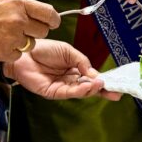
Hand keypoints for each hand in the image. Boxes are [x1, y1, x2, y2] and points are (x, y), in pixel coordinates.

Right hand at [0, 0, 59, 61]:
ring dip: (23, 42)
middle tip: (23, 29)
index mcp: (19, 3)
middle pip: (43, 31)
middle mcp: (18, 20)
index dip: (53, 20)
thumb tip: (41, 12)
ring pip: (32, 44)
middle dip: (36, 31)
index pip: (49, 13)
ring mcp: (12, 37)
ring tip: (7, 35)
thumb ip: (23, 4)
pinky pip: (19, 55)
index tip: (52, 22)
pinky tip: (0, 43)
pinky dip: (12, 52)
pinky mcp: (5, 52)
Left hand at [7, 39, 121, 100]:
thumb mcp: (68, 51)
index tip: (117, 83)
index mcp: (75, 69)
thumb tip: (95, 73)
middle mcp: (70, 80)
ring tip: (101, 84)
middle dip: (103, 90)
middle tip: (116, 92)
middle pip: (89, 87)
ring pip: (81, 91)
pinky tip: (88, 86)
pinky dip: (80, 90)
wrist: (25, 52)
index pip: (92, 77)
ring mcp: (62, 87)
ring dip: (92, 89)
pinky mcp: (53, 92)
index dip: (104, 80)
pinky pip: (69, 93)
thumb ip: (82, 61)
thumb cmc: (44, 49)